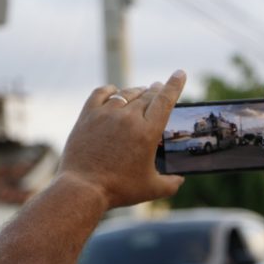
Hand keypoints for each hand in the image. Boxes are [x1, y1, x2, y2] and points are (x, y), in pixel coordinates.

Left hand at [59, 71, 186, 207]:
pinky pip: (101, 93)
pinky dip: (111, 90)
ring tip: (141, 92)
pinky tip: (114, 91)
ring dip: (137, 91)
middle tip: (159, 87)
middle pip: (147, 95)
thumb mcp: (152, 189)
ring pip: (126, 94)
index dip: (175, 84)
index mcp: (148, 132)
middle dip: (156, 90)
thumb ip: (171, 184)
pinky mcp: (88, 116)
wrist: (83, 188)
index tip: (180, 73)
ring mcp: (107, 114)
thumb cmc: (120, 190)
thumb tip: (180, 180)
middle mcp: (129, 118)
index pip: (165, 99)